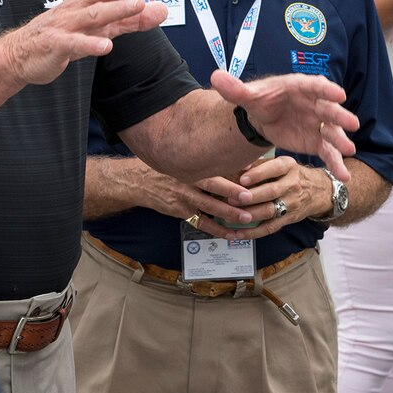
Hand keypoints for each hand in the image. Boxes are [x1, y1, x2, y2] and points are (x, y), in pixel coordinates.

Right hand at [0, 0, 167, 85]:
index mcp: (86, 1)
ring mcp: (65, 26)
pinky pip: (74, 44)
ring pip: (93, 15)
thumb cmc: (63, 36)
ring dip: (116, 9)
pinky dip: (89, 45)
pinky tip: (106, 47)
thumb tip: (161, 10)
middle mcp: (76, 8)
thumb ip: (131, 20)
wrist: (19, 55)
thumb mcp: (101, 28)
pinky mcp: (55, 46)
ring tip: (138, 4)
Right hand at [126, 162, 261, 225]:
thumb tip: (242, 163)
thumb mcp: (186, 158)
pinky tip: (230, 234)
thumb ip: (210, 161)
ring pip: (210, 206)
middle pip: (214, 185)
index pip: (216, 165)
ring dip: (229, 214)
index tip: (252, 171)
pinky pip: (202, 222)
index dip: (234, 168)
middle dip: (233, 192)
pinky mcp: (181, 211)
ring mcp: (185, 196)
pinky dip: (217, 229)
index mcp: (192, 163)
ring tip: (247, 219)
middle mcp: (189, 179)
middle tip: (250, 198)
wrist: (139, 181)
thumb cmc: (168, 167)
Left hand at [209, 69, 357, 180]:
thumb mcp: (246, 96)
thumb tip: (215, 77)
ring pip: (332, 132)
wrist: (262, 118)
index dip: (326, 90)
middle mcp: (314, 104)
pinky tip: (344, 176)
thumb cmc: (260, 101)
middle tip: (351, 124)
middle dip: (340, 116)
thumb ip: (234, 89)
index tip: (338, 94)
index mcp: (299, 87)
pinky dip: (336, 163)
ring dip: (341, 141)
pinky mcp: (316, 141)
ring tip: (349, 151)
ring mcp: (318, 123)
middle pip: (329, 109)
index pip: (315, 86)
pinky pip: (328, 152)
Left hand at [214, 156, 331, 240]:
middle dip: (251, 197)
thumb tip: (238, 165)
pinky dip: (253, 232)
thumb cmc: (292, 174)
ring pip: (270, 211)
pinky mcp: (289, 219)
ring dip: (249, 215)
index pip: (275, 169)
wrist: (318, 190)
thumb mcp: (282, 163)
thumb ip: (261, 164)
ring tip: (232, 216)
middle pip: (271, 192)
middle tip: (232, 199)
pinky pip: (270, 227)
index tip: (242, 179)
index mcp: (289, 166)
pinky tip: (238, 233)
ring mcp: (292, 203)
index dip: (258, 174)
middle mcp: (292, 184)